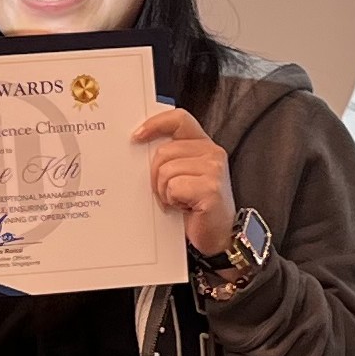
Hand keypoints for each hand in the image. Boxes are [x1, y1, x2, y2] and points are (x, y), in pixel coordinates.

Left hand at [134, 105, 238, 257]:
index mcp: (203, 145)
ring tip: (176, 201)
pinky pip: (174, 187)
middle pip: (164, 151)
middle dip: (155, 175)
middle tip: (164, 192)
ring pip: (166, 170)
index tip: (136, 137)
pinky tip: (183, 208)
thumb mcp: (183, 174)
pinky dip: (171, 201)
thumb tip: (139, 146)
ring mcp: (214, 170)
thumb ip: (170, 156)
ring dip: (163, 191)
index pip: (179, 119)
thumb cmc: (196, 206)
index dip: (155, 124)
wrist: (218, 236)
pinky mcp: (210, 189)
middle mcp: (212, 152)